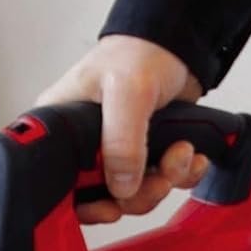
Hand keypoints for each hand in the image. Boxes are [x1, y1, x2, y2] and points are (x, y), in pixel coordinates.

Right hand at [38, 35, 204, 222]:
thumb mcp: (126, 90)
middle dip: (137, 194)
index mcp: (62, 126)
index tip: (111, 205)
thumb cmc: (140, 51)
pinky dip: (181, 174)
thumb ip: (121, 140)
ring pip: (134, 193)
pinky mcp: (144, 152)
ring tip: (181, 154)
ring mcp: (116, 150)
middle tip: (159, 178)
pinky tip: (191, 156)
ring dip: (164, 180)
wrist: (179, 44)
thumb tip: (121, 186)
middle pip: (100, 195)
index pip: (59, 181)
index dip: (83, 202)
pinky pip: (160, 181)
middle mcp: (85, 143)